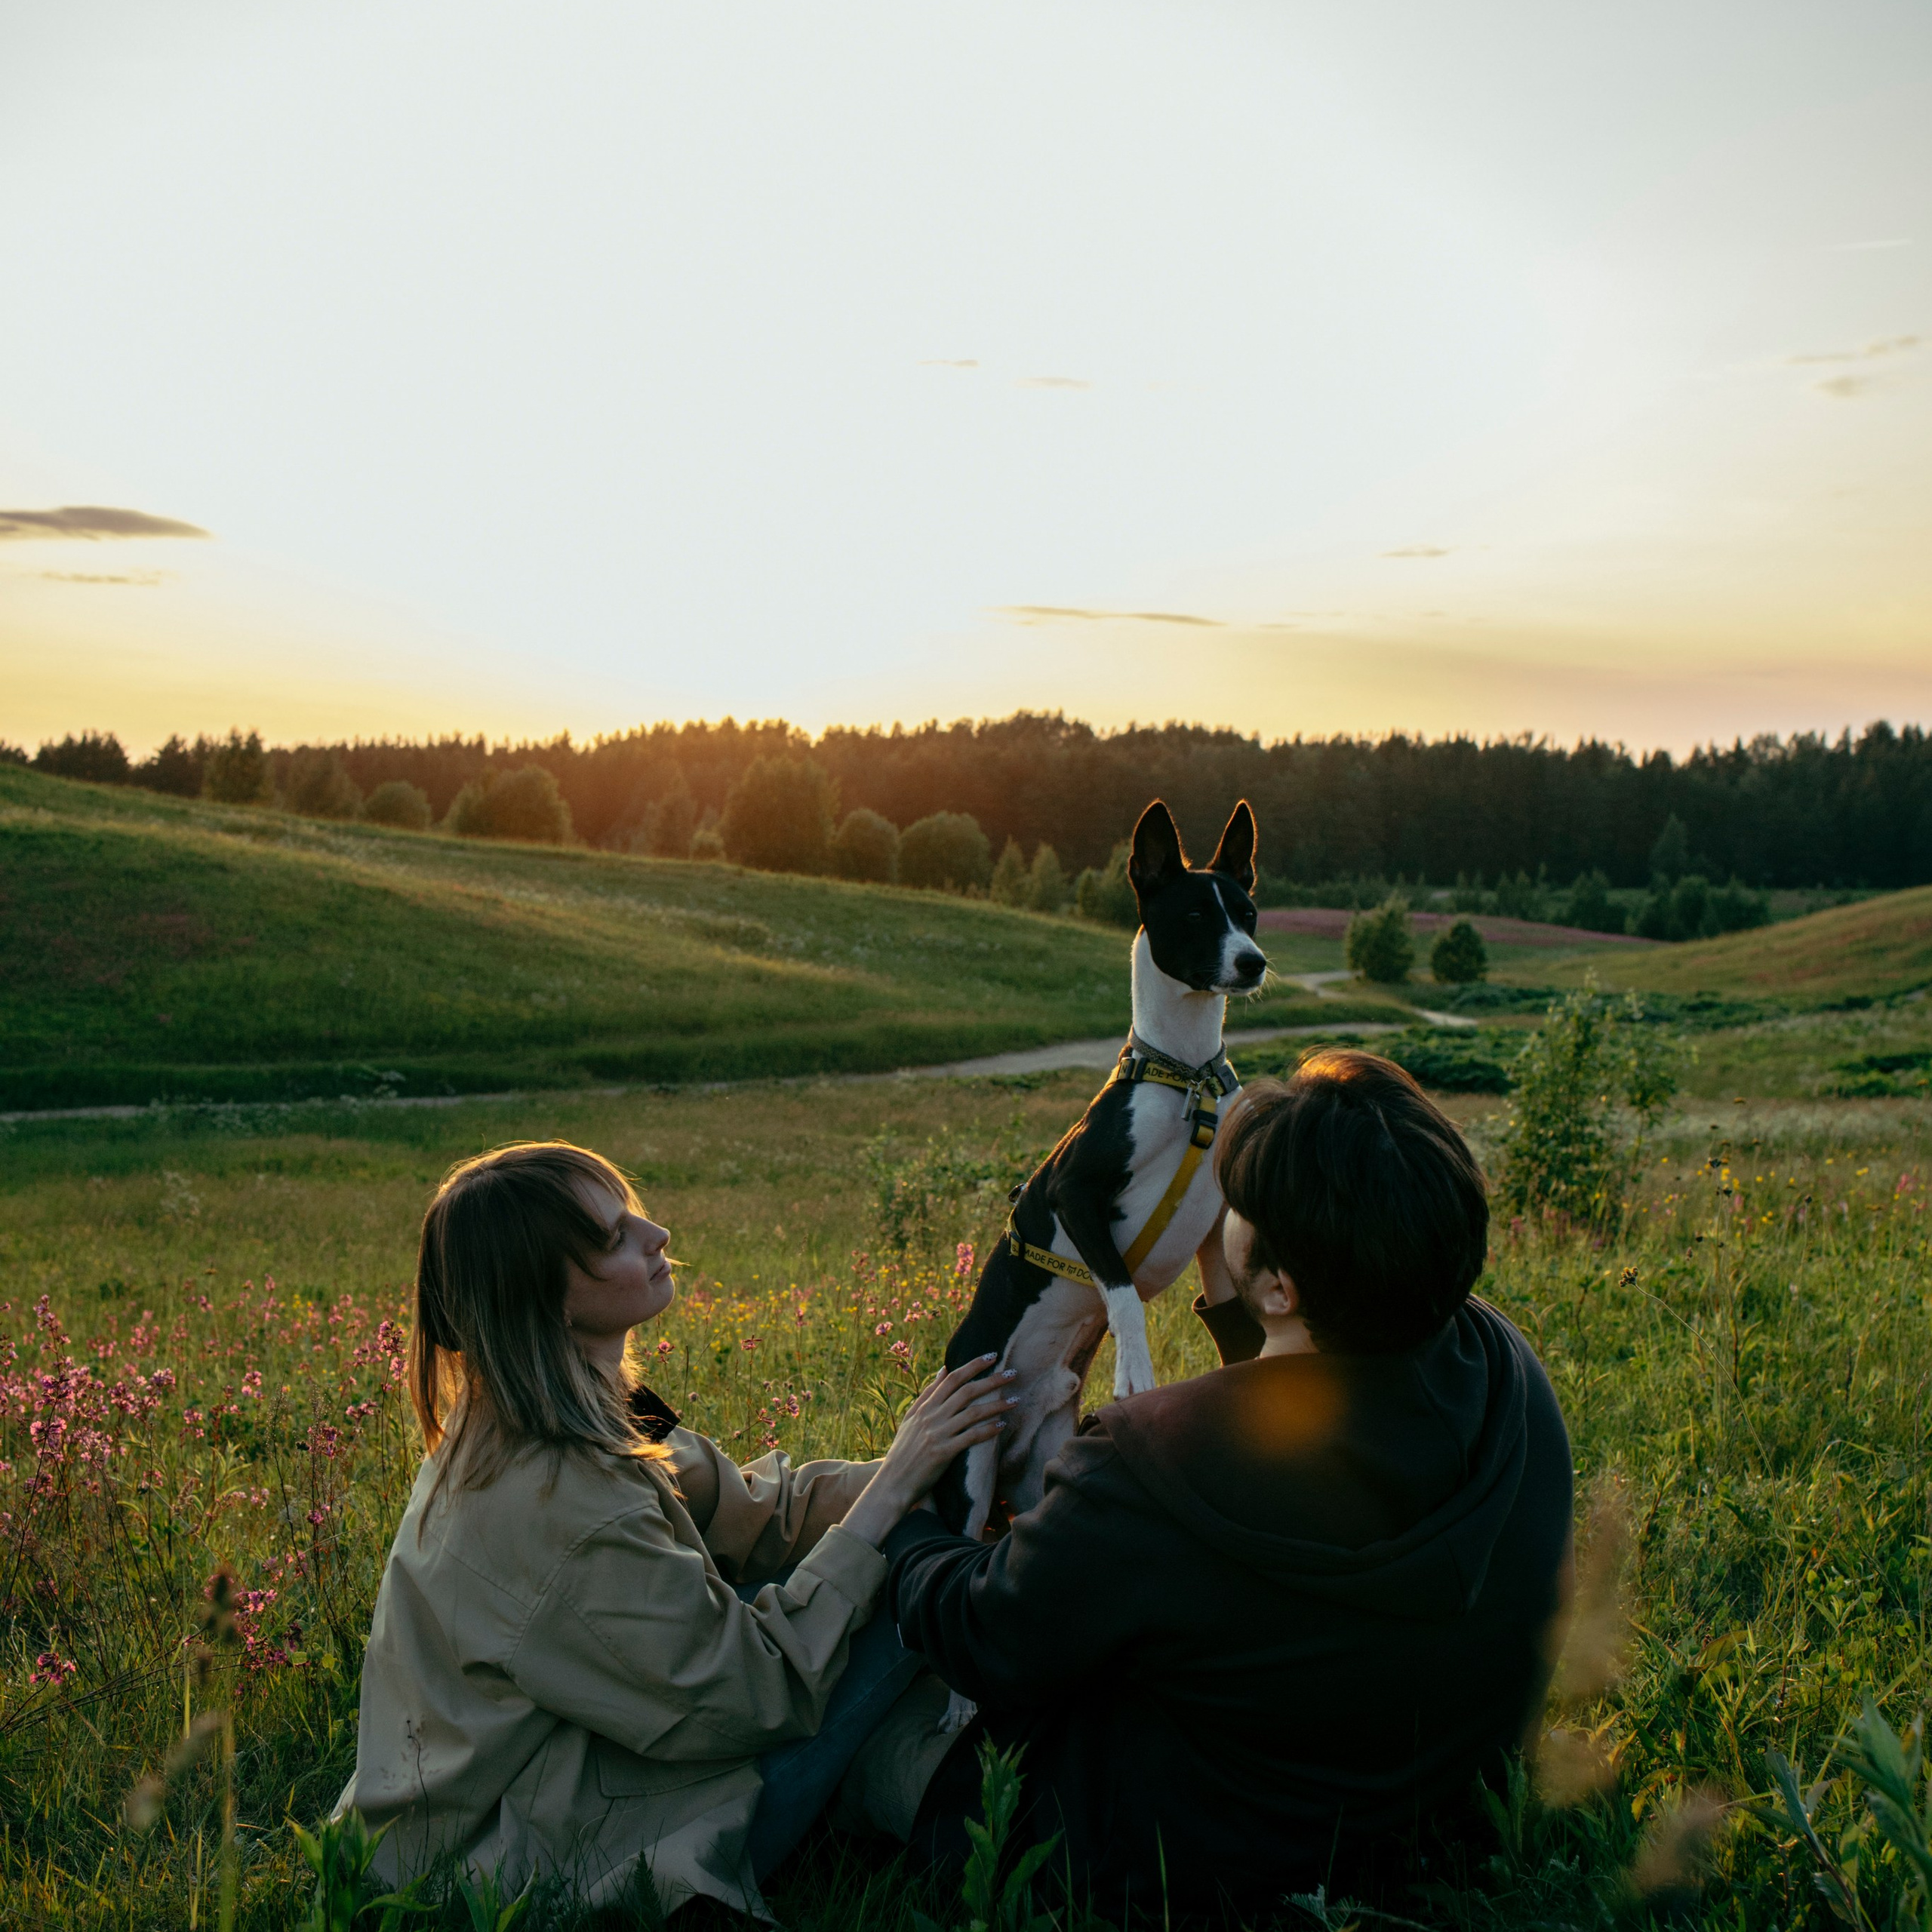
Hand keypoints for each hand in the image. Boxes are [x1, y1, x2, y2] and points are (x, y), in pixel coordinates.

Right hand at [839, 1355, 1015, 1547]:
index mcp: (925, 1406)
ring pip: (972, 1413)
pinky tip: (1002, 1425)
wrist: (892, 1483)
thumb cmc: (904, 1451)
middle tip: (1013, 1373)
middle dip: (991, 1380)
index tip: (992, 1356)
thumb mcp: (912, 1418)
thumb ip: (928, 1394)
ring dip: (996, 1405)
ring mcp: (937, 1434)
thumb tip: (944, 1369)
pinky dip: (987, 1430)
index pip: (952, 1378)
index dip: (973, 1365)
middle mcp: (931, 1416)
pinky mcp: (943, 1453)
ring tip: (1016, 1400)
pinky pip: (970, 1437)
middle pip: (966, 1391)